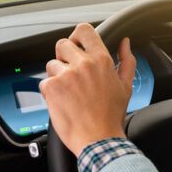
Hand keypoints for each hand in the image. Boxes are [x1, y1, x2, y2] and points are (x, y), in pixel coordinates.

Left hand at [39, 23, 136, 155]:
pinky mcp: (52, 88)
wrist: (99, 140)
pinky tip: (63, 103)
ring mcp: (66, 75)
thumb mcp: (125, 86)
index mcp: (102, 61)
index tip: (76, 46)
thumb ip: (126, 61)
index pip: (84, 31)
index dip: (77, 37)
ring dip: (56, 77)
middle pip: (62, 44)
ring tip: (69, 94)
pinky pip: (44, 82)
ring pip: (51, 64)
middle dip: (63, 57)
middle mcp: (84, 64)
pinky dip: (50, 93)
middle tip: (70, 74)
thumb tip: (125, 43)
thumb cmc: (111, 116)